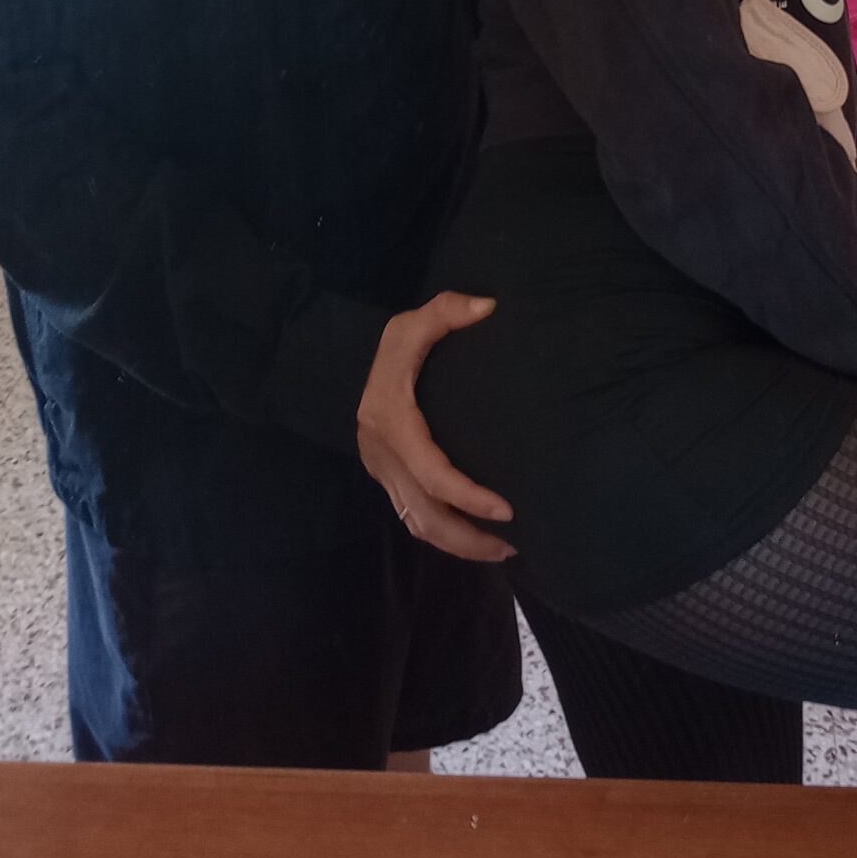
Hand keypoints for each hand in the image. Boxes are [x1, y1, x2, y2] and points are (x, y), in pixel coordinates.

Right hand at [356, 290, 515, 561]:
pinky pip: (414, 517)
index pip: (431, 474)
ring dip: (458, 544)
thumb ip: (445, 310)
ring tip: (502, 550)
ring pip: (417, 524)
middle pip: (423, 516)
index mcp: (392, 424)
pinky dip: (445, 533)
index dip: (468, 497)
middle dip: (468, 537)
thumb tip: (486, 307)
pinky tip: (475, 535)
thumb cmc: (388, 348)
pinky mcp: (387, 479)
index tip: (506, 509)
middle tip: (513, 546)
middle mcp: (384, 456)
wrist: (343, 366)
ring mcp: (382, 472)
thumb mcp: (410, 323)